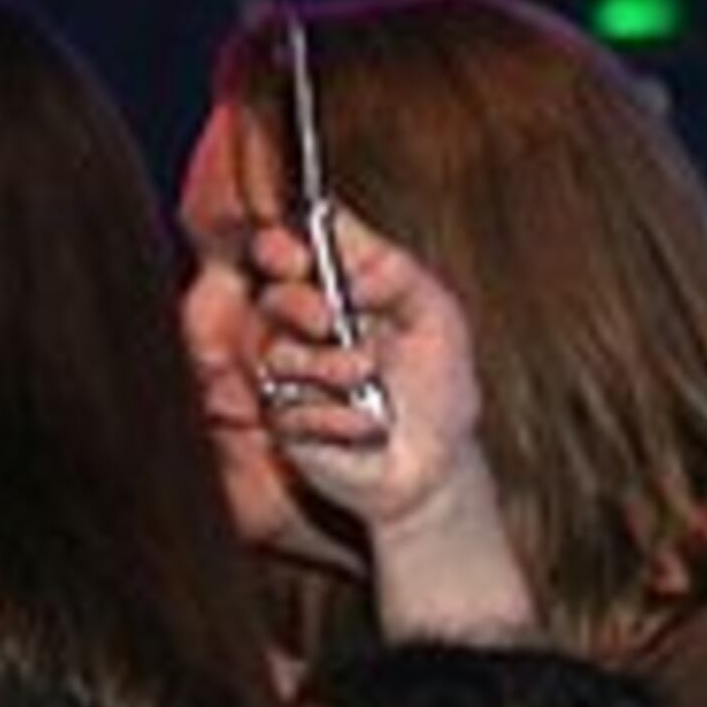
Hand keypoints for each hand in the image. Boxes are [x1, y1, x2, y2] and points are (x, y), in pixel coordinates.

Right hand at [246, 208, 494, 551]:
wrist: (437, 462)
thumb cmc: (437, 385)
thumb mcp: (434, 311)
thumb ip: (396, 272)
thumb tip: (351, 272)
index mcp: (336, 289)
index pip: (289, 250)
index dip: (281, 244)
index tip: (294, 254)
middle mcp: (304, 328)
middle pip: (269, 296)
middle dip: (295, 302)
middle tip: (328, 319)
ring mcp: (290, 377)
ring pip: (275, 354)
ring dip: (326, 366)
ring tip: (366, 377)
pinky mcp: (286, 425)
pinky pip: (290, 410)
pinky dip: (336, 418)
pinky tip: (368, 426)